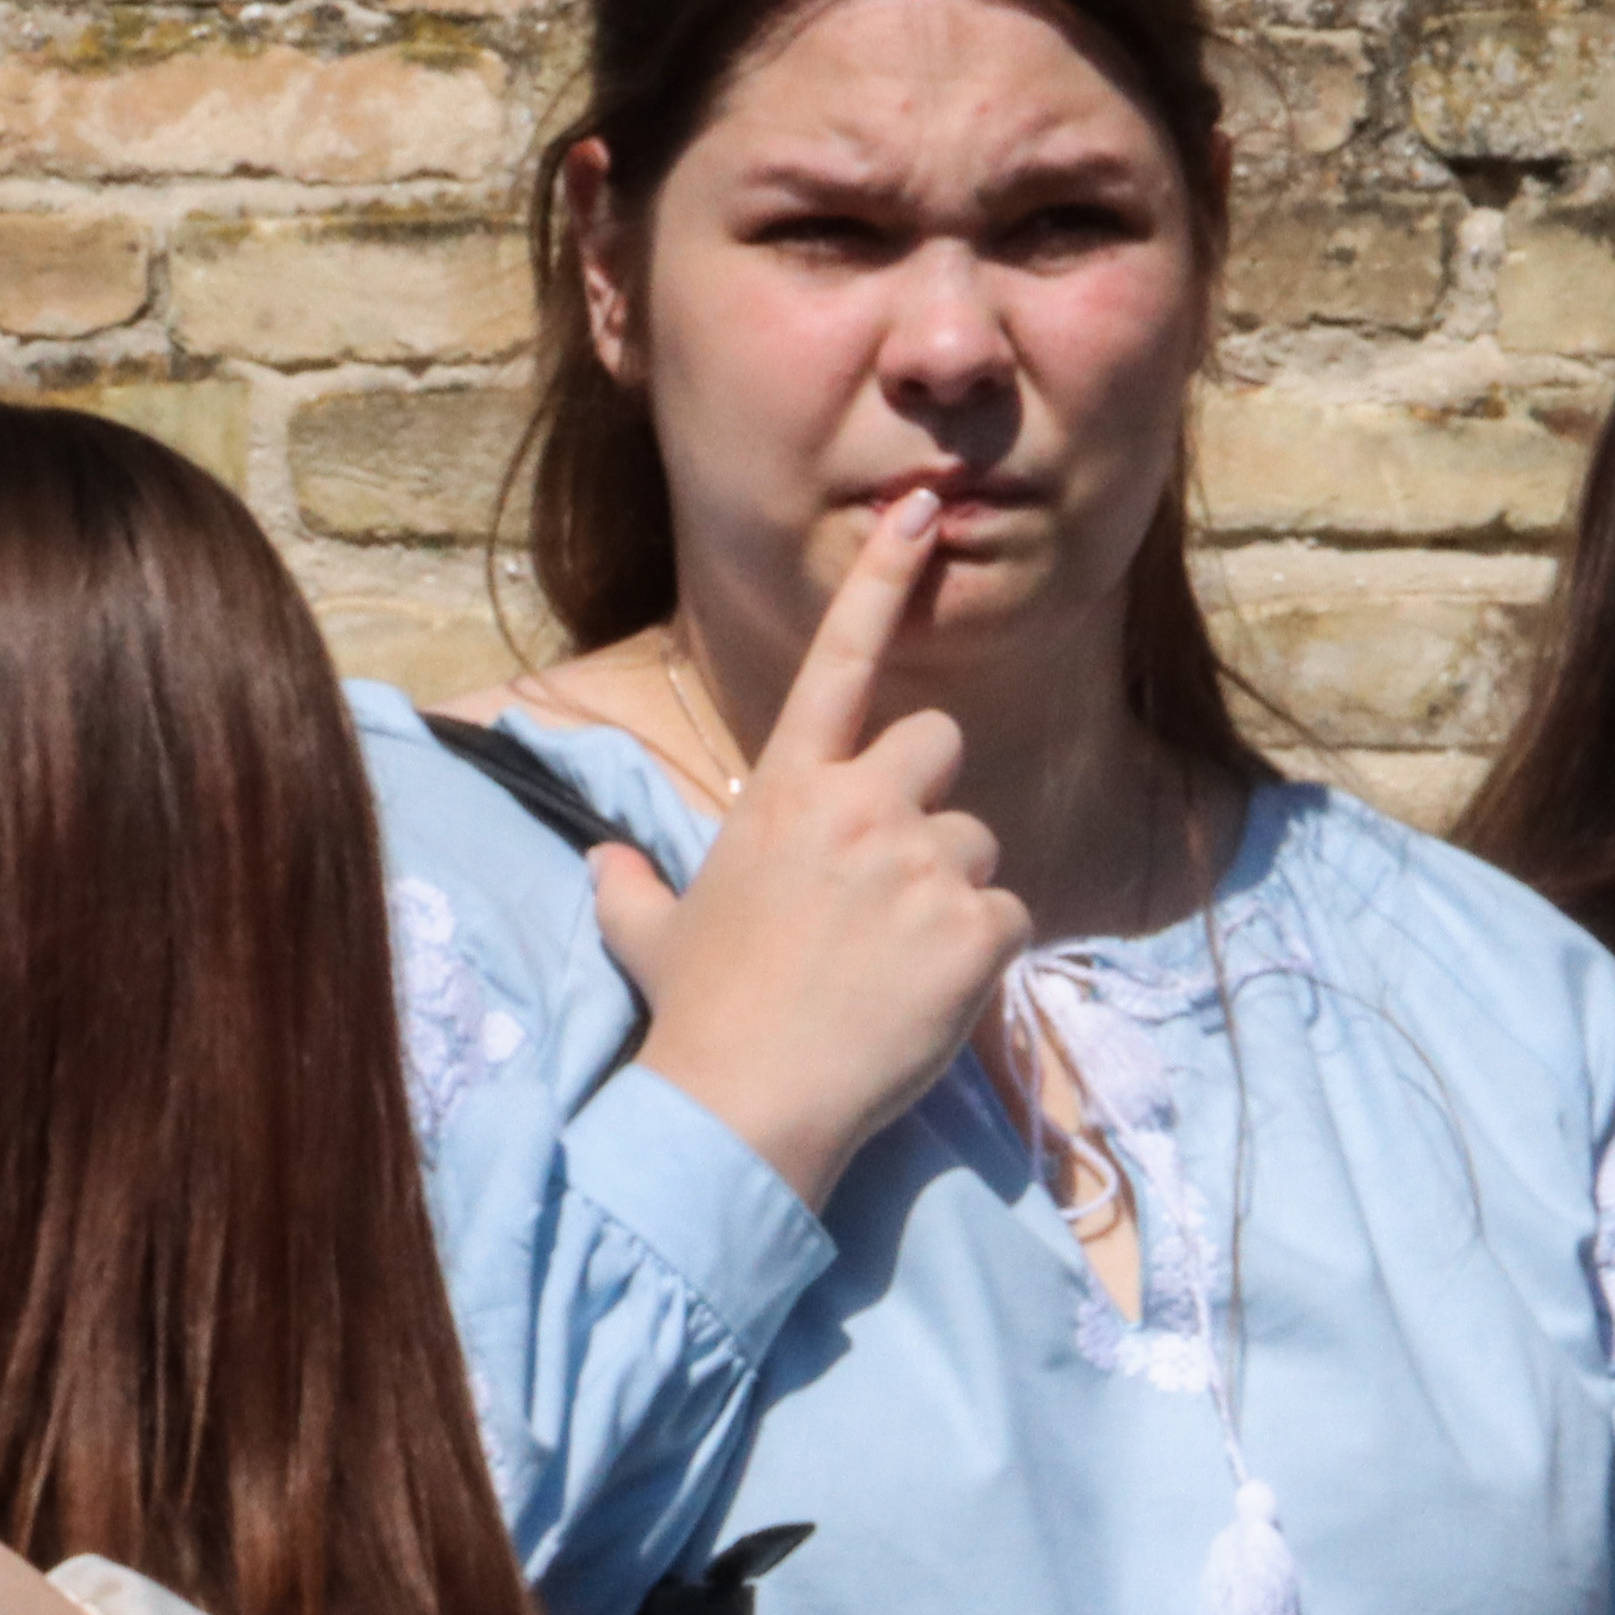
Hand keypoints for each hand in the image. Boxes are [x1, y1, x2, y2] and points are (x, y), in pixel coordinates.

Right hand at [609, 492, 1029, 1213]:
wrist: (745, 1103)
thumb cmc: (699, 1016)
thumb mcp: (649, 934)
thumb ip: (632, 884)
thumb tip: (604, 864)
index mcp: (784, 792)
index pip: (838, 660)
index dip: (881, 580)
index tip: (916, 511)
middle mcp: (859, 806)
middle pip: (940, 745)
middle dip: (929, 799)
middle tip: (893, 875)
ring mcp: (923, 861)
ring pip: (981, 843)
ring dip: (956, 890)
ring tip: (898, 960)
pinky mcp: (978, 925)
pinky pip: (1011, 919)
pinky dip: (984, 958)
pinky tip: (928, 997)